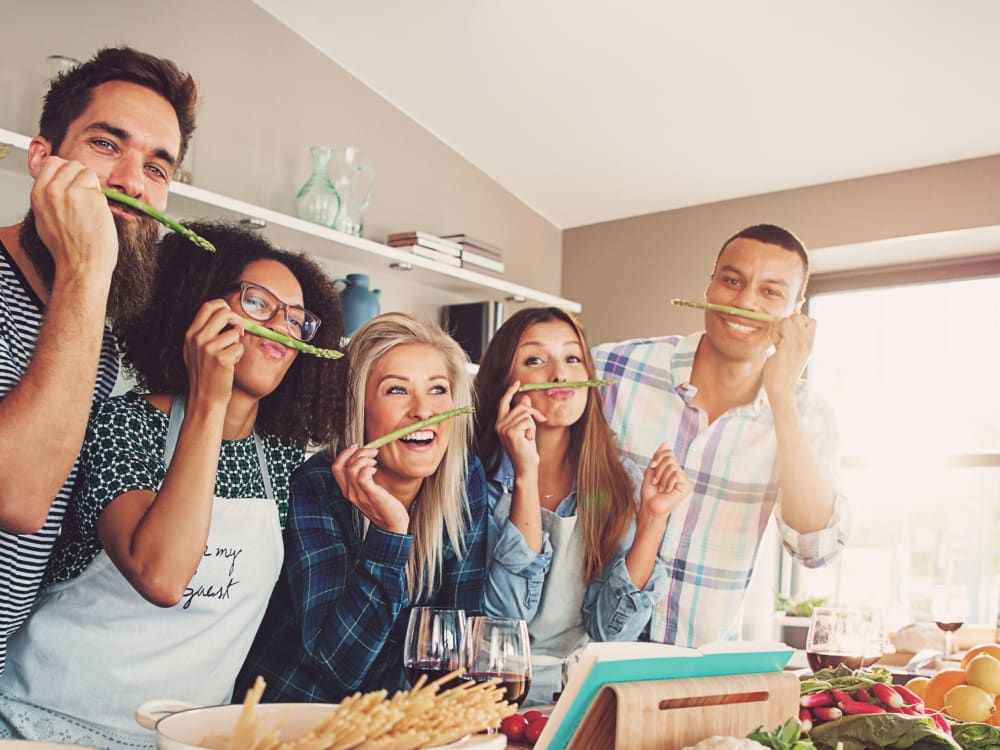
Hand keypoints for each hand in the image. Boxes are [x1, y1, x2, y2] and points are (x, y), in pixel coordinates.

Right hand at [29, 152, 117, 286]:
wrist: (81, 264)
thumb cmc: (66, 247)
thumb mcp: (44, 218)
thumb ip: (49, 197)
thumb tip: (58, 182)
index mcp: (39, 194)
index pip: (53, 163)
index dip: (65, 171)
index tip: (71, 182)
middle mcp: (54, 189)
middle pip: (72, 164)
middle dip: (81, 178)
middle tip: (84, 198)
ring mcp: (74, 192)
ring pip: (88, 173)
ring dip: (93, 187)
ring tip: (89, 208)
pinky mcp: (93, 198)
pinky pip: (101, 189)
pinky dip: (102, 200)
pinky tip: (96, 216)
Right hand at [182, 300, 244, 407]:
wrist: (204, 398)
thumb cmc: (203, 375)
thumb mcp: (195, 350)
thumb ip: (204, 332)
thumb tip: (224, 313)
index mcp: (190, 334)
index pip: (208, 306)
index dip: (222, 305)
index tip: (230, 314)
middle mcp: (198, 338)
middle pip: (223, 313)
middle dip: (236, 319)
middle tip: (239, 330)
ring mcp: (208, 348)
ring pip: (234, 332)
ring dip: (236, 343)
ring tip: (228, 356)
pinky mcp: (221, 358)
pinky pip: (239, 347)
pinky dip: (238, 356)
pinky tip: (229, 366)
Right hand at [331, 445, 409, 533]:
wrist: (392, 525)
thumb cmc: (382, 505)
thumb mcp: (367, 490)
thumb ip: (363, 476)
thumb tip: (366, 455)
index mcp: (347, 490)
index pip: (336, 467)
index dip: (344, 453)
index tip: (356, 446)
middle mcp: (350, 492)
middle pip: (344, 465)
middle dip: (358, 452)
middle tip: (372, 451)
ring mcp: (359, 495)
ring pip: (352, 468)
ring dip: (365, 458)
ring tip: (375, 460)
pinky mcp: (371, 495)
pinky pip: (363, 477)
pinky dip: (369, 468)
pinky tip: (375, 469)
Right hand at [495, 380, 545, 475]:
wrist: (526, 467)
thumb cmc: (526, 449)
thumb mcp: (526, 428)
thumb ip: (524, 414)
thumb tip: (525, 397)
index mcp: (500, 423)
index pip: (504, 402)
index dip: (510, 391)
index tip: (517, 383)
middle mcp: (499, 424)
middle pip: (520, 406)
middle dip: (533, 413)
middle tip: (540, 421)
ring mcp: (503, 428)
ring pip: (526, 414)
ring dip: (533, 424)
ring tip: (529, 436)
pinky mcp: (511, 432)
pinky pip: (527, 421)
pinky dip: (532, 429)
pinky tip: (528, 439)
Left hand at [639, 444, 691, 519]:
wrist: (650, 506)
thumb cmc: (650, 491)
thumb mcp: (652, 470)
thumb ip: (659, 456)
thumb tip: (667, 442)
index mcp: (672, 469)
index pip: (669, 452)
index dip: (658, 457)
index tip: (652, 466)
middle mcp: (680, 473)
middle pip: (670, 458)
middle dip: (658, 469)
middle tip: (656, 481)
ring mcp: (684, 479)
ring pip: (672, 466)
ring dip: (661, 477)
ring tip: (661, 488)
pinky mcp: (687, 486)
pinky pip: (676, 474)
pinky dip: (668, 482)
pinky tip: (667, 491)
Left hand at [763, 313, 815, 402]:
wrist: (781, 388)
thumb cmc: (782, 374)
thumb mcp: (791, 354)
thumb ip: (790, 342)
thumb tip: (781, 330)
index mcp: (810, 344)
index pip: (811, 321)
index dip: (796, 323)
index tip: (787, 336)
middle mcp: (807, 342)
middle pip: (800, 317)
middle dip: (786, 323)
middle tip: (781, 339)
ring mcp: (799, 343)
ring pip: (790, 318)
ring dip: (779, 328)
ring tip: (777, 343)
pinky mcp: (789, 345)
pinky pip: (783, 324)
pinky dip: (776, 332)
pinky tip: (775, 345)